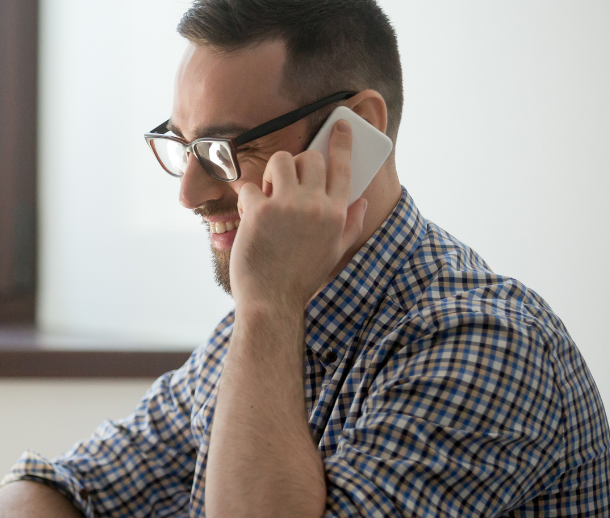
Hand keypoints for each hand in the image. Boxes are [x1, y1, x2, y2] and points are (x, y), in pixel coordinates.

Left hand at [231, 119, 369, 311]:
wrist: (272, 300)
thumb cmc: (301, 278)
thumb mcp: (334, 252)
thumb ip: (350, 224)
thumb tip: (361, 202)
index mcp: (336, 213)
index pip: (343, 166)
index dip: (342, 142)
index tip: (342, 124)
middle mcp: (315, 204)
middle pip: (309, 158)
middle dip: (296, 164)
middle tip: (284, 184)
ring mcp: (287, 206)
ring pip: (280, 161)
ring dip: (271, 174)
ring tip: (267, 196)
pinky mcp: (260, 211)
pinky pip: (250, 186)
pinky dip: (247, 199)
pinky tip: (249, 218)